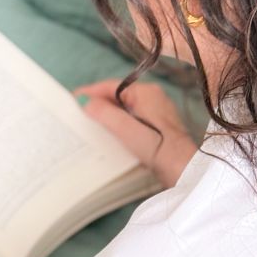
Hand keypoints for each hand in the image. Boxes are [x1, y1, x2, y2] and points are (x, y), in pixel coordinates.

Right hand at [73, 79, 198, 188]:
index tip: (71, 100)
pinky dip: (118, 125)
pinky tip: (108, 136)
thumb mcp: (127, 129)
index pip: (112, 86)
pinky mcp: (157, 128)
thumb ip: (106, 114)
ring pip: (124, 109)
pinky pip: (132, 120)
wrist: (184, 170)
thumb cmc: (157, 148)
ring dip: (107, 116)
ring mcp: (156, 113)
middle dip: (98, 105)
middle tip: (76, 114)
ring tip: (87, 125)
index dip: (90, 92)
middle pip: (118, 97)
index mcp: (146, 92)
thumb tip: (85, 103)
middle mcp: (153, 98)